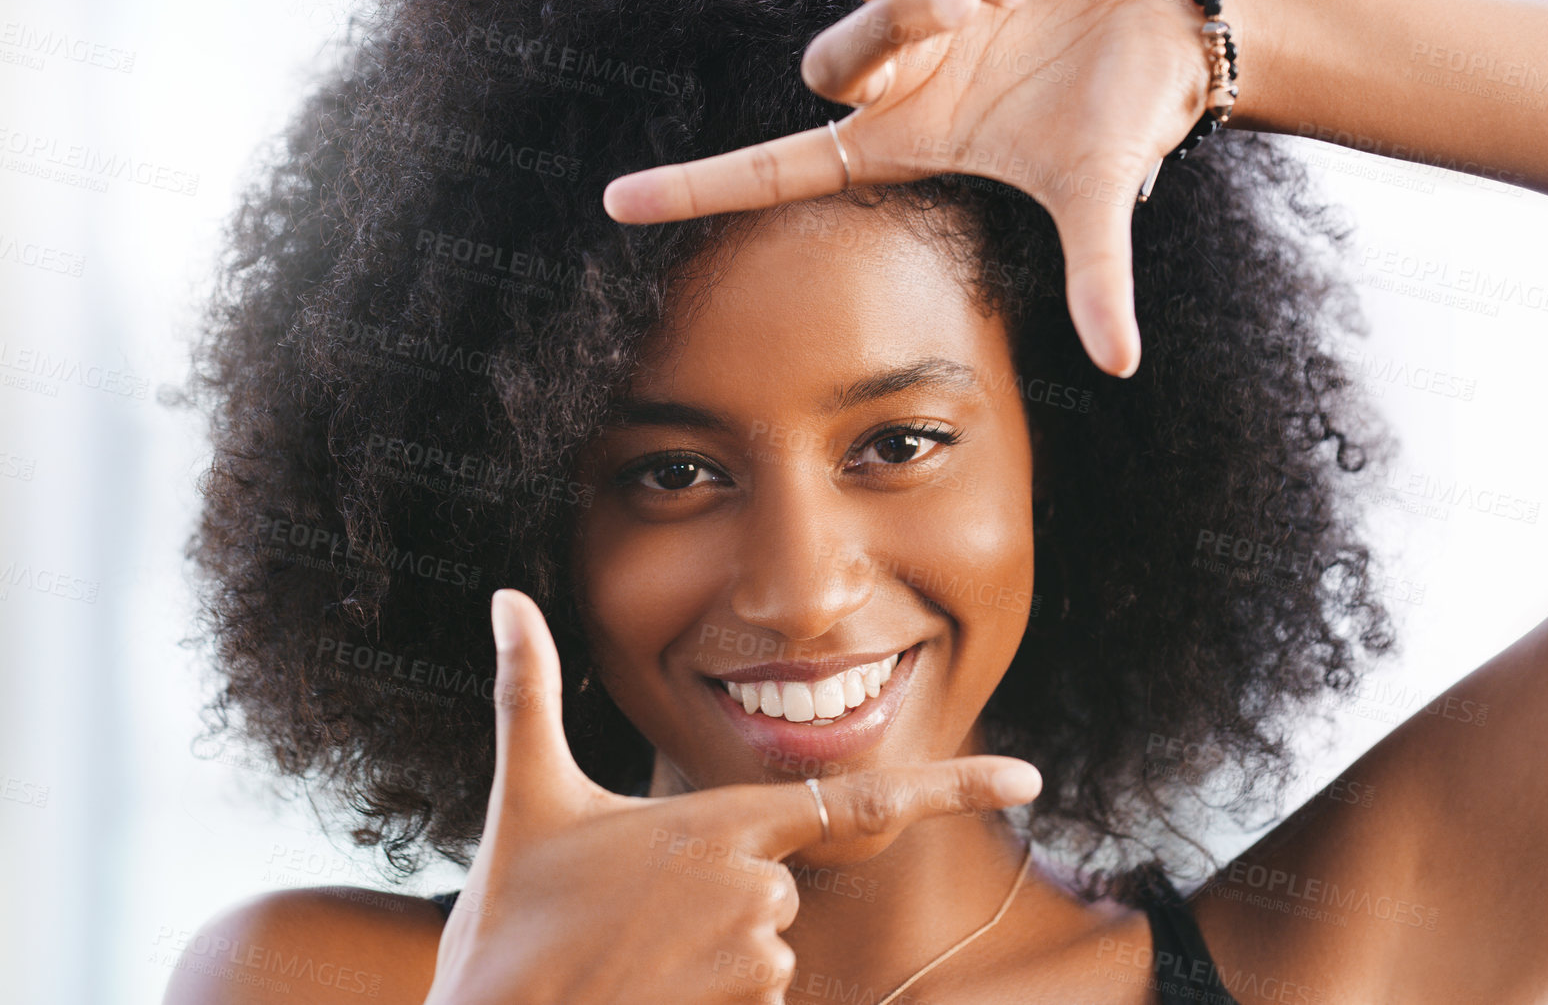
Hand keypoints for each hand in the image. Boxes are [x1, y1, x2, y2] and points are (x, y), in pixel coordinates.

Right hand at [423, 588, 1043, 1004]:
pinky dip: (712, 990)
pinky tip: (648, 990)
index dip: (954, 785)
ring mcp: (759, 960)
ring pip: (768, 939)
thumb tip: (505, 596)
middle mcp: (757, 888)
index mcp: (722, 822)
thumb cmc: (509, 922)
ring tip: (633, 954)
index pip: (860, 796)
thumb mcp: (526, 796)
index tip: (1029, 778)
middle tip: (635, 913)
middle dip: (722, 890)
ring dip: (712, 945)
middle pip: (780, 878)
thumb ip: (528, 690)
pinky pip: (759, 992)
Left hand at [600, 0, 1225, 378]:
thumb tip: (1122, 367)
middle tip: (984, 9)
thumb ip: (1097, 276)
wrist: (1175, 10)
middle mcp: (894, 68)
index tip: (613, 205)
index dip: (697, 187)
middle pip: (825, 56)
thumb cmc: (1130, 108)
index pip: (777, 168)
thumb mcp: (1100, 190)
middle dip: (899, 23)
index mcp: (906, 135)